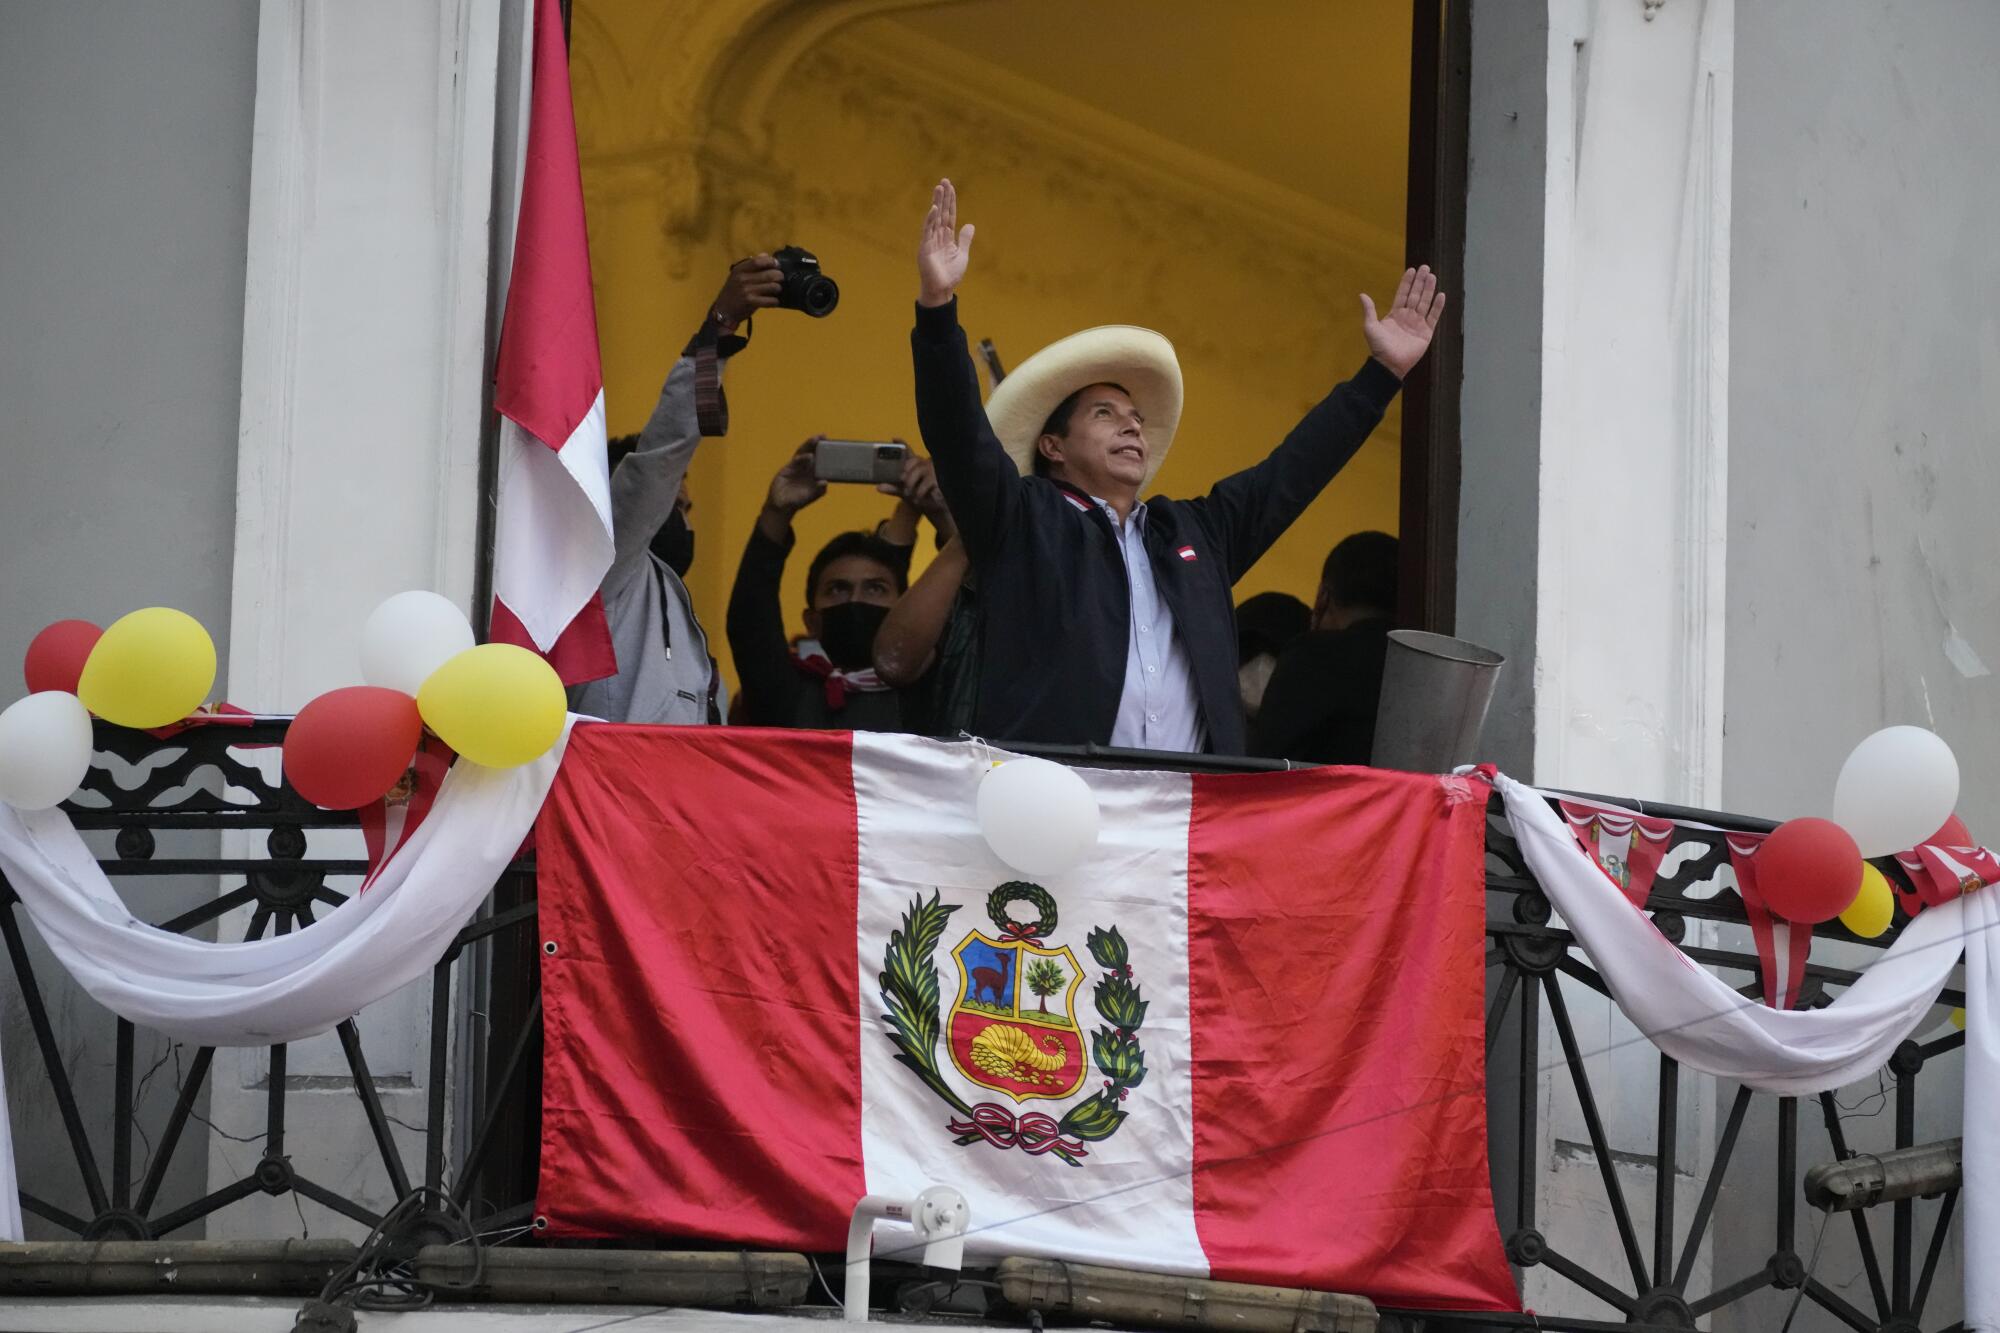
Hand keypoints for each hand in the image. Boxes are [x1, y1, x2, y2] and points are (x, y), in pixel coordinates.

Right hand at [711, 254, 781, 330]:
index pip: (758, 261)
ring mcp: (747, 291)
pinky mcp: (751, 302)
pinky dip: (775, 301)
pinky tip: (774, 301)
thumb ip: (751, 265)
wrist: (723, 311)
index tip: (777, 264)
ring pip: (772, 286)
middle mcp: (742, 278)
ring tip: (776, 290)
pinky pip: (770, 300)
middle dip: (779, 276)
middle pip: (769, 274)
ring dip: (778, 288)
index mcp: (739, 270)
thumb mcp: (737, 276)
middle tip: (780, 279)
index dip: (771, 262)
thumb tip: (766, 255)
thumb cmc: (733, 292)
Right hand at [765, 439, 826, 515]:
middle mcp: (806, 468)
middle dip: (818, 444)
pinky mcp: (788, 468)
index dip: (826, 451)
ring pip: (804, 453)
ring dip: (809, 445)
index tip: (834, 444)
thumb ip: (818, 491)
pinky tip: (809, 456)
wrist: (781, 505)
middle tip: (824, 436)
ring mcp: (797, 467)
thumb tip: (824, 482)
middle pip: (813, 452)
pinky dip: (802, 457)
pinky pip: (796, 460)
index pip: (821, 459)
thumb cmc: (798, 501)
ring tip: (816, 439)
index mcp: (814, 473)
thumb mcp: (810, 497)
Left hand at [879, 451, 954, 537]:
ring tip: (908, 492)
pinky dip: (920, 491)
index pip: (908, 452)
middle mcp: (923, 465)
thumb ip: (891, 488)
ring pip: (919, 470)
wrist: (932, 506)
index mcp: (913, 465)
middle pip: (913, 460)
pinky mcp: (938, 480)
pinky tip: (917, 497)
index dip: (902, 444)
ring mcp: (932, 471)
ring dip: (912, 482)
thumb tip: (878, 487)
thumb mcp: (902, 490)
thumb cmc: (916, 493)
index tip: (894, 438)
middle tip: (901, 479)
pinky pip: (927, 482)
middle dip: (907, 469)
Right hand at [917, 179, 974, 306]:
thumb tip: (970, 225)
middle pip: (941, 212)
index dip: (950, 201)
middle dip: (942, 197)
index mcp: (947, 237)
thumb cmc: (950, 275)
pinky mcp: (925, 248)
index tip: (951, 187)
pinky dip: (930, 220)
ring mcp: (930, 241)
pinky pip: (927, 231)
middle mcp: (937, 236)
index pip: (949, 215)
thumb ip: (965, 240)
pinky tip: (934, 209)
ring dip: (936, 203)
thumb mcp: (962, 255)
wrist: (941, 290)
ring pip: (934, 218)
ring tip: (939, 188)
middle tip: (944, 180)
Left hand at [1359, 265, 1445, 378]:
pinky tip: (1441, 295)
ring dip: (1429, 290)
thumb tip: (1362, 295)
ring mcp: (1418, 324)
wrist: (1389, 364)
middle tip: (1426, 267)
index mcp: (1395, 314)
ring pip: (1425, 303)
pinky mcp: (1426, 332)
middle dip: (1420, 281)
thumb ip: (1369, 310)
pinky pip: (1433, 317)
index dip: (1407, 282)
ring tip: (1432, 276)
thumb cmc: (1379, 347)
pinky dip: (1438, 306)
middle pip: (1416, 295)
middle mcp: (1407, 317)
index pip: (1403, 294)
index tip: (1412, 270)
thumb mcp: (1370, 327)